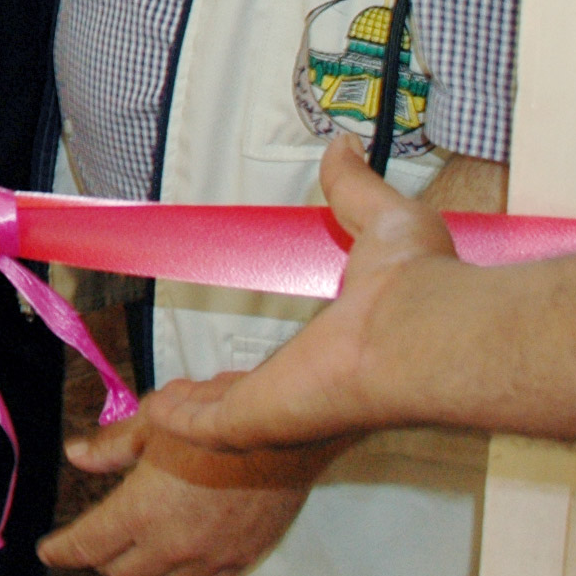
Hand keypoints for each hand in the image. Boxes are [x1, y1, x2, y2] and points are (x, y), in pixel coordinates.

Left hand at [36, 410, 337, 575]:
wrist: (280, 430)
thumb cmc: (210, 419)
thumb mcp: (149, 421)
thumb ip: (110, 446)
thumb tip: (76, 456)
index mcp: (140, 511)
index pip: (88, 545)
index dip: (61, 551)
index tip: (48, 551)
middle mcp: (171, 544)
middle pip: (121, 572)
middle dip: (102, 557)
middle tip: (99, 537)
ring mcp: (209, 557)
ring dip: (145, 565)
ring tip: (141, 541)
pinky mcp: (242, 558)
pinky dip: (186, 569)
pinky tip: (185, 549)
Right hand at [141, 139, 464, 452]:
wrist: (421, 330)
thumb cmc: (418, 284)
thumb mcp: (382, 219)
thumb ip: (355, 187)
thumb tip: (344, 148)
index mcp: (343, 354)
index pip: (296, 368)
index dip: (268, 368)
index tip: (241, 361)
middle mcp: (313, 391)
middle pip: (254, 403)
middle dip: (220, 399)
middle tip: (189, 390)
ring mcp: (283, 410)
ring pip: (224, 421)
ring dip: (192, 413)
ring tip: (161, 404)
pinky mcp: (256, 418)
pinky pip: (205, 428)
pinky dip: (178, 421)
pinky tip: (154, 412)